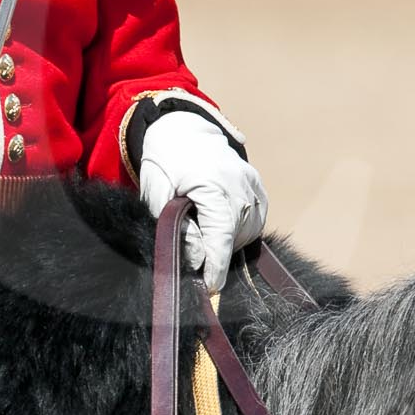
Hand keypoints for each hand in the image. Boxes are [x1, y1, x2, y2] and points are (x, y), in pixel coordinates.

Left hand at [139, 110, 268, 293]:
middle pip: (236, 236)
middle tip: (195, 252)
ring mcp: (252, 183)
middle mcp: (240, 184)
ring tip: (205, 231)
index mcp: (214, 185)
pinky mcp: (257, 183)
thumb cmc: (164, 161)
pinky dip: (241, 227)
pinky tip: (221, 223)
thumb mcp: (157, 193)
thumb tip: (196, 259)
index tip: (211, 287)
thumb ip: (176, 228)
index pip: (221, 235)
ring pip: (250, 229)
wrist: (181, 127)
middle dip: (218, 252)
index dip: (217, 265)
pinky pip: (257, 217)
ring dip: (230, 240)